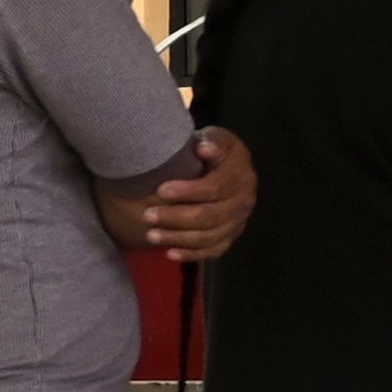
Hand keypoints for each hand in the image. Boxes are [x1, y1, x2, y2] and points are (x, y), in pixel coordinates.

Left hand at [130, 128, 255, 260]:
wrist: (219, 165)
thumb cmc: (209, 149)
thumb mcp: (213, 137)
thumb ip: (212, 140)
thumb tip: (204, 148)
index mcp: (241, 175)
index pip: (216, 188)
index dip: (189, 191)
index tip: (160, 190)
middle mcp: (244, 201)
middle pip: (211, 216)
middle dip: (176, 218)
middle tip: (147, 216)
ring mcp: (238, 221)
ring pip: (209, 236)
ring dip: (178, 238)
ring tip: (151, 235)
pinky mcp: (229, 236)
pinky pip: (213, 250)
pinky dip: (192, 254)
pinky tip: (170, 254)